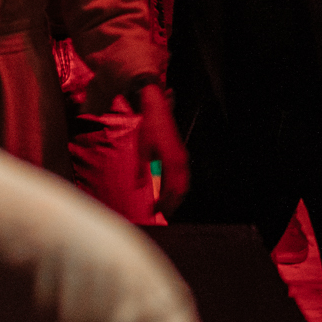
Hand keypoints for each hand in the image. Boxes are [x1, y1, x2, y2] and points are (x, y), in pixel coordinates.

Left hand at [134, 84, 190, 216]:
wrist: (156, 107)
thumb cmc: (149, 126)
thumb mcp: (141, 148)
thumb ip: (140, 170)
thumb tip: (137, 187)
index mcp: (172, 161)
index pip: (172, 190)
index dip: (164, 203)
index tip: (155, 212)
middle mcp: (181, 160)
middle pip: (181, 190)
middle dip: (172, 204)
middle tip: (162, 214)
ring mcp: (182, 157)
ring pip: (184, 184)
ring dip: (175, 197)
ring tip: (165, 206)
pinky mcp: (180, 154)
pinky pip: (182, 176)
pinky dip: (176, 187)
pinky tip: (167, 191)